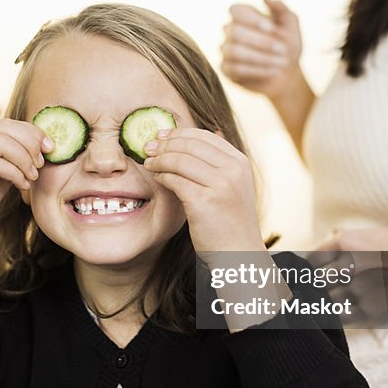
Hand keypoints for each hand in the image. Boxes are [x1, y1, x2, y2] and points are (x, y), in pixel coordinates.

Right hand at [0, 119, 51, 237]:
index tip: (49, 148)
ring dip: (26, 161)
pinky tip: (22, 185)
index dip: (32, 133)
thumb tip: (44, 145)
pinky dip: (17, 175)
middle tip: (41, 164)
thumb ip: (16, 155)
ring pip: (5, 144)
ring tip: (32, 176)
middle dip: (31, 145)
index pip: (8, 123)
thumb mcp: (2, 169)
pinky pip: (0, 164)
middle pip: (8, 129)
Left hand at [143, 128, 264, 254]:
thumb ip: (219, 163)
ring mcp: (221, 185)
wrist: (238, 253)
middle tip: (148, 147)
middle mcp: (233, 170)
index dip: (179, 133)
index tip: (162, 135)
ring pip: (180, 160)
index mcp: (240, 162)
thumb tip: (194, 137)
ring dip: (159, 159)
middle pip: (190, 145)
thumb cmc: (230, 221)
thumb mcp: (234, 185)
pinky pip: (175, 180)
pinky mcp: (204, 201)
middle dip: (165, 144)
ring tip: (148, 163)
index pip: (205, 136)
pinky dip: (162, 176)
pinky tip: (157, 178)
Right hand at [220, 0, 302, 98]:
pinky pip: (234, 69)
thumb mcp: (290, 25)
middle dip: (260, 41)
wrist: (287, 73)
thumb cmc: (288, 44)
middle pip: (234, 31)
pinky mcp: (226, 69)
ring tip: (281, 62)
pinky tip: (274, 71)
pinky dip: (257, 70)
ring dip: (260, 57)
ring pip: (234, 51)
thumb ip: (282, 9)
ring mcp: (226, 50)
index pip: (236, 10)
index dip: (252, 19)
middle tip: (283, 49)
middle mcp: (230, 30)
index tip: (272, 29)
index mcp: (243, 15)